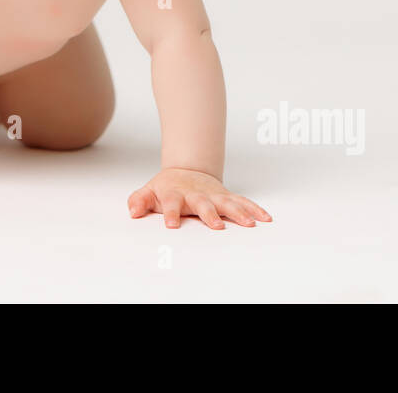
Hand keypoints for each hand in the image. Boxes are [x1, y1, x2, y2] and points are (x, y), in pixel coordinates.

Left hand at [127, 168, 272, 229]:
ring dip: (238, 213)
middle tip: (216, 226)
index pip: (170, 203)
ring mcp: (213, 195)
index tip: (170, 225)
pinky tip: (265, 218)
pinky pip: (242, 202)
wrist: (185, 171)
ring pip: (227, 203)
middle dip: (210, 214)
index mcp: (175, 194)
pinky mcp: (226, 196)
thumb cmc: (166, 188)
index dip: (169, 213)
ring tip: (249, 224)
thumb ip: (138, 200)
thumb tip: (132, 211)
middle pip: (203, 204)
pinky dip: (254, 209)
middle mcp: (196, 194)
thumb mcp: (148, 192)